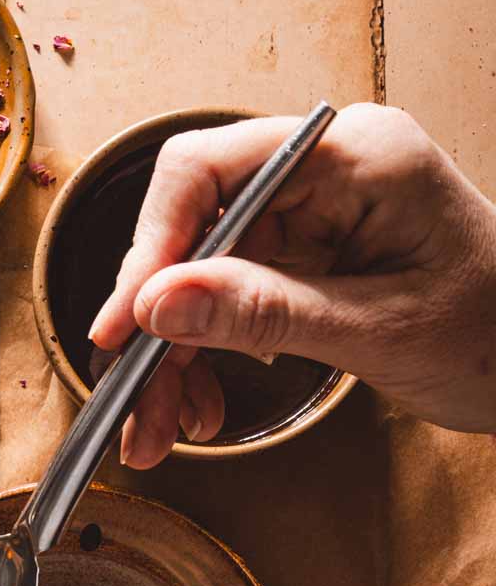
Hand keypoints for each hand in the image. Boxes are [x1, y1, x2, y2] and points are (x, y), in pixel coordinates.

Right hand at [89, 104, 495, 467]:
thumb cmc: (492, 332)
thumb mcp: (376, 329)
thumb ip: (265, 312)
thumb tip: (160, 304)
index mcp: (355, 156)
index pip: (211, 170)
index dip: (153, 248)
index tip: (125, 325)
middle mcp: (322, 174)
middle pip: (193, 233)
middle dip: (156, 326)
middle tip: (134, 403)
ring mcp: (308, 217)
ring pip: (197, 279)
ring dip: (170, 359)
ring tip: (161, 430)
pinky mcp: (300, 261)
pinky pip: (224, 304)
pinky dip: (201, 361)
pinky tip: (201, 409)